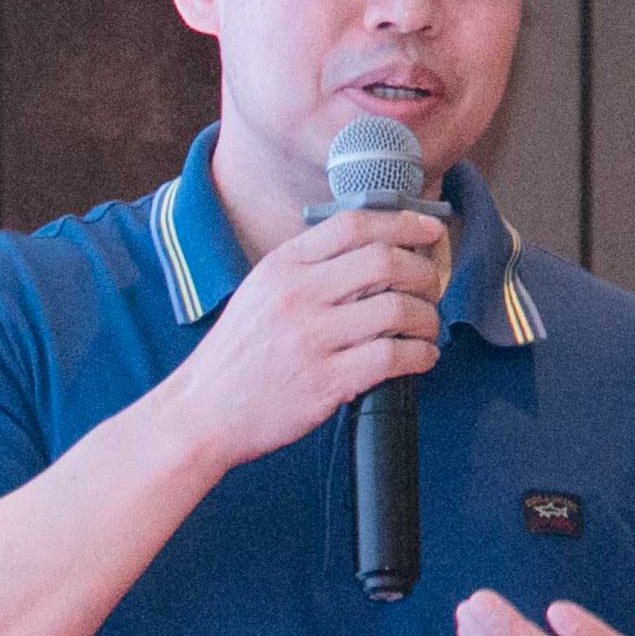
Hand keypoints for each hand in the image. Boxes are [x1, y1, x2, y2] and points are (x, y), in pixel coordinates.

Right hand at [162, 207, 445, 469]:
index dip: (402, 223)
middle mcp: (298, 295)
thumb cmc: (236, 356)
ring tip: (426, 327)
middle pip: (385, 260)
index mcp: (283, 266)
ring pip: (398, 309)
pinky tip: (422, 358)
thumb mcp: (259, 292)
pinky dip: (421, 355)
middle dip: (424, 271)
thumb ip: (306, 268)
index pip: (353, 225)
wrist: (202, 411)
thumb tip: (369, 252)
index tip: (428, 231)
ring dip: (427, 317)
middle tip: (432, 287)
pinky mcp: (327, 382)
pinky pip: (393, 357)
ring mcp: (313, 339)